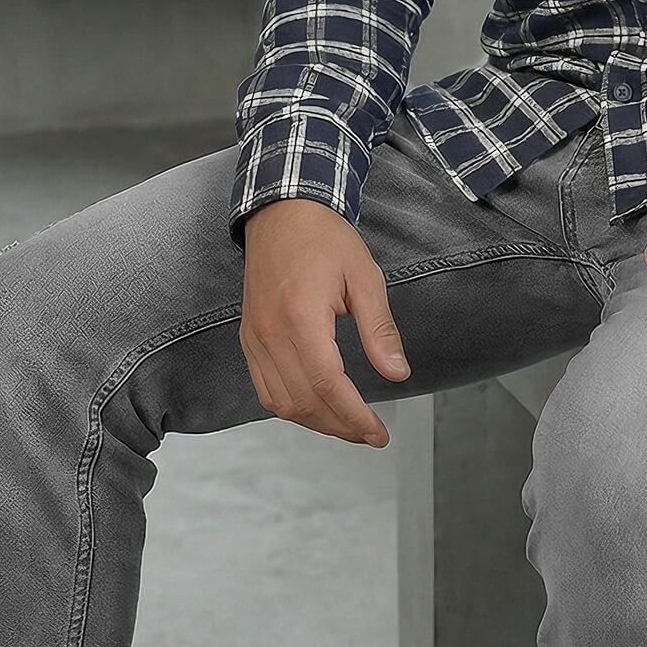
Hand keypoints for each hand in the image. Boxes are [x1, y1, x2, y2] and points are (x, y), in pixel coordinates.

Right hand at [240, 198, 411, 446]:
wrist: (282, 213)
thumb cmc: (325, 239)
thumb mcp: (364, 277)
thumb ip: (380, 329)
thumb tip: (397, 372)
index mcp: (302, 316)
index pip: (327, 384)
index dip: (354, 416)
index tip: (378, 432)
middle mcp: (271, 332)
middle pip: (303, 402)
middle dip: (340, 426)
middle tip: (369, 433)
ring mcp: (254, 336)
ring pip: (280, 402)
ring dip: (315, 422)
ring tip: (347, 424)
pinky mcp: (248, 337)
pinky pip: (264, 388)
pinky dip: (291, 406)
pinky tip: (316, 405)